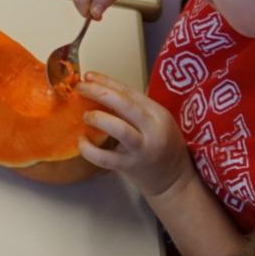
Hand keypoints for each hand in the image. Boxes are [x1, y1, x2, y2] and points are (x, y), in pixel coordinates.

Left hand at [76, 73, 192, 199]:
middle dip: (100, 92)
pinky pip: (105, 158)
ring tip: (85, 116)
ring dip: (98, 118)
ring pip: (119, 129)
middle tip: (80, 87)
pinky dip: (89, 149)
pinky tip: (81, 141)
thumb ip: (134, 107)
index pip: (130, 92)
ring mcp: (141, 150)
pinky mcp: (129, 166)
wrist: (173, 180)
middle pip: (126, 105)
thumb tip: (100, 89)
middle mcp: (152, 130)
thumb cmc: (162, 144)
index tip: (88, 75)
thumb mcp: (156, 121)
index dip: (107, 81)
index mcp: (159, 114)